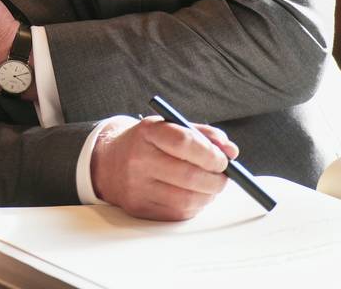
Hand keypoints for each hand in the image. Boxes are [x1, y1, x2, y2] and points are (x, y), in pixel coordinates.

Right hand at [89, 115, 238, 220]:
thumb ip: (203, 135)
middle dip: (216, 179)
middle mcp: (138, 159)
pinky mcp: (140, 209)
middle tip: (223, 176)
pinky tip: (192, 195)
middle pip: (189, 176)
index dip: (210, 153)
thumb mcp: (170, 127)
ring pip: (187, 200)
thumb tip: (231, 151)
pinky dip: (194, 206)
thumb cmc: (148, 143)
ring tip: (209, 186)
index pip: (184, 142)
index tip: (224, 159)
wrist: (109, 163)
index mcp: (148, 132)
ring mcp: (137, 187)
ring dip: (208, 195)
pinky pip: (178, 214)